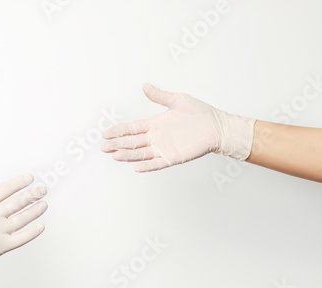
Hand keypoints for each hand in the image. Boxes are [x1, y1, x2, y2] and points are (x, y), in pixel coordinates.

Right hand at [0, 175, 47, 287]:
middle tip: (43, 189)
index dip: (20, 182)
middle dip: (34, 194)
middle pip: (19, 201)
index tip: (30, 179)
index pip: (6, 188)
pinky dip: (33, 232)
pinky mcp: (1, 247)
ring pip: (24, 218)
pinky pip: (22, 238)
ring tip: (44, 204)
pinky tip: (41, 226)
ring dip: (36, 210)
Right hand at [101, 83, 255, 172]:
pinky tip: (136, 167)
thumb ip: (160, 96)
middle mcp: (156, 137)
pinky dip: (147, 166)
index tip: (106, 133)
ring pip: (141, 153)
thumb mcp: (178, 100)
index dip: (119, 131)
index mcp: (155, 123)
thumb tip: (145, 86)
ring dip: (128, 155)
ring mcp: (164, 148)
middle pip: (132, 142)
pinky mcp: (173, 157)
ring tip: (115, 156)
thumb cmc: (200, 113)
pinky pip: (157, 163)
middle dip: (117, 144)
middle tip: (104, 146)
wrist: (217, 127)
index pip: (132, 128)